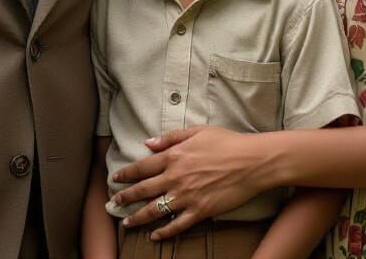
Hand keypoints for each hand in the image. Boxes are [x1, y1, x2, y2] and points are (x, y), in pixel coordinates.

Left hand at [111, 126, 266, 241]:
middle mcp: (176, 177)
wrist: (251, 161)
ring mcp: (186, 196)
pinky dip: (164, 232)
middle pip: (143, 190)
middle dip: (126, 197)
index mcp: (174, 156)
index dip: (126, 173)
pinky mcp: (199, 211)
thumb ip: (170, 137)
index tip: (115, 178)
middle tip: (114, 203)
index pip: (142, 166)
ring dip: (138, 217)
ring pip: (155, 210)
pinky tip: (155, 235)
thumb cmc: (226, 142)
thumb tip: (148, 143)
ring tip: (127, 222)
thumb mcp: (197, 131)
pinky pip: (176, 225)